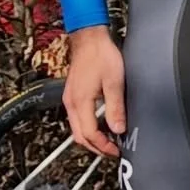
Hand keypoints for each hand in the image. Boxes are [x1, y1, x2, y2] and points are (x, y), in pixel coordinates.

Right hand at [63, 26, 126, 155]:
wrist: (89, 39)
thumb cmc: (101, 56)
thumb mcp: (114, 82)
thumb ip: (116, 107)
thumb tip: (118, 129)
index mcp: (81, 102)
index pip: (90, 134)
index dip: (103, 146)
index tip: (117, 150)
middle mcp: (71, 103)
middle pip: (79, 136)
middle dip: (95, 147)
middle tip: (112, 151)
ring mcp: (70, 99)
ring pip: (76, 128)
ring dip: (91, 138)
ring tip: (108, 141)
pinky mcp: (73, 94)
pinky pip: (77, 118)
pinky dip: (88, 127)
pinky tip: (100, 125)